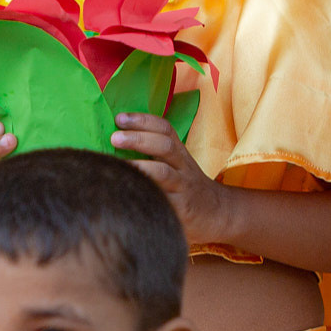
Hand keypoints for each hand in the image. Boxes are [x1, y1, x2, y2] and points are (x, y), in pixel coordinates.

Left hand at [111, 113, 236, 245]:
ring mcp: (181, 187)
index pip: (164, 129)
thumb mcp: (176, 164)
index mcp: (178, 152)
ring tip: (117, 164)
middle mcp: (182, 166)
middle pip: (165, 146)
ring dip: (140, 166)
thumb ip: (153, 153)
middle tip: (114, 137)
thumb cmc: (186, 185)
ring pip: (163, 172)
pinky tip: (125, 194)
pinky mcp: (180, 209)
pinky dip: (144, 194)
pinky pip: (162, 200)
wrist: (217, 212)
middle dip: (139, 139)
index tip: (119, 118)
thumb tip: (112, 142)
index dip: (143, 120)